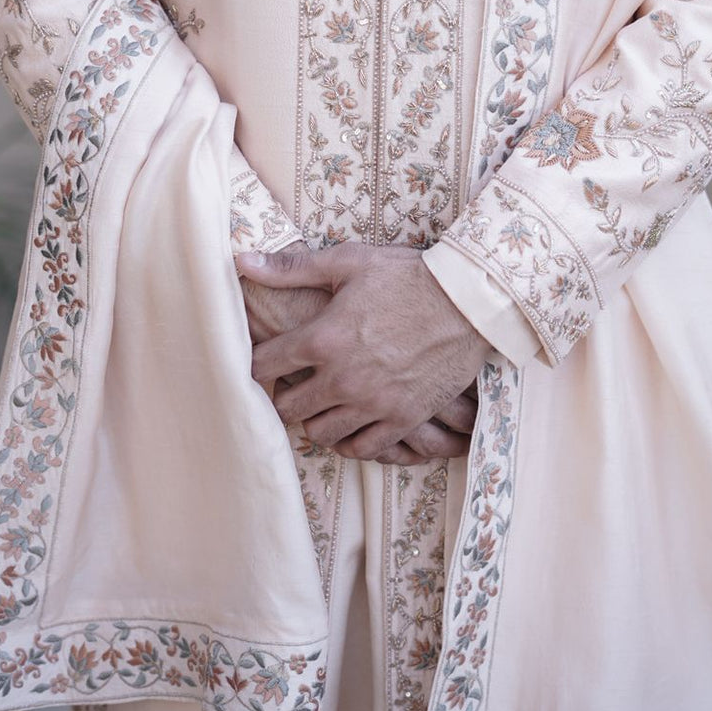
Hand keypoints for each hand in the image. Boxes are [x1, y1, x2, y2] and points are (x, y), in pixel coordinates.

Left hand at [237, 242, 492, 462]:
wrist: (469, 300)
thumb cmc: (408, 276)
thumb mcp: (348, 261)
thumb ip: (291, 268)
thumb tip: (242, 261)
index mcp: (323, 338)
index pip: (265, 366)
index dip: (257, 363)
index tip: (264, 360)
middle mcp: (343, 378)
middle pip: (288, 407)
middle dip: (284, 394)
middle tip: (293, 383)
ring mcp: (374, 403)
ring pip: (320, 432)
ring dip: (315, 418)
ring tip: (322, 401)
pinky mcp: (403, 419)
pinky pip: (361, 449)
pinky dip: (349, 440)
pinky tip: (349, 422)